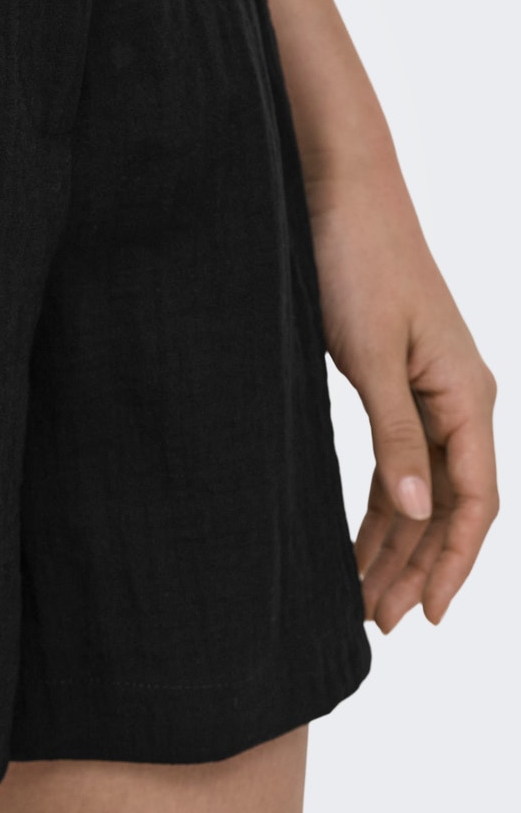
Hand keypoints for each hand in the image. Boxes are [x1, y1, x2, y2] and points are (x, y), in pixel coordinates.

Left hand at [307, 167, 498, 631]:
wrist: (339, 189)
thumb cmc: (357, 259)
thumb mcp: (369, 355)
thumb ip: (393, 435)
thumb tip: (414, 513)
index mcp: (466, 395)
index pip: (473, 503)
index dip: (451, 564)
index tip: (423, 615)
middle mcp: (458, 398)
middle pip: (447, 506)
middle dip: (414, 566)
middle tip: (375, 623)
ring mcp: (429, 390)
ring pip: (420, 488)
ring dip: (395, 542)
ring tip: (362, 596)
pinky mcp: (397, 378)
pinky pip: (399, 459)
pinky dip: (381, 502)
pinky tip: (360, 534)